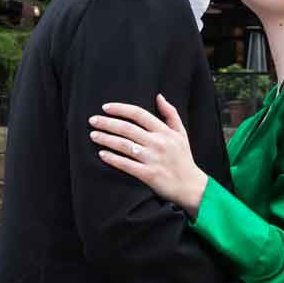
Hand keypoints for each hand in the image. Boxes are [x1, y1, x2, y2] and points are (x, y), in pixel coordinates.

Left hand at [91, 94, 208, 217]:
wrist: (191, 186)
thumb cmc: (184, 158)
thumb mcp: (181, 133)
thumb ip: (171, 113)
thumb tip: (159, 96)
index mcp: (165, 131)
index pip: (139, 114)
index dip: (120, 109)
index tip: (105, 107)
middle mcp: (158, 143)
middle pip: (127, 128)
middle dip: (107, 123)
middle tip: (92, 120)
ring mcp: (153, 159)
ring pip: (124, 145)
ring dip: (106, 139)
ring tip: (93, 135)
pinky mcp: (149, 174)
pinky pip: (126, 164)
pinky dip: (112, 158)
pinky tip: (102, 154)